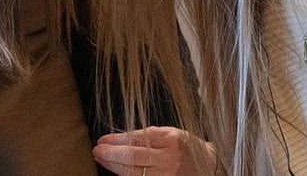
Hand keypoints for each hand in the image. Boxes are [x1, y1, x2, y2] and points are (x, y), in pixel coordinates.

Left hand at [92, 126, 215, 174]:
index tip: (103, 140)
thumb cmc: (188, 149)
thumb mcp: (172, 134)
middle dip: (111, 154)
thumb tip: (122, 139)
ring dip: (114, 166)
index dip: (117, 140)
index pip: (137, 140)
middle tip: (97, 150)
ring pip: (133, 173)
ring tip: (102, 158)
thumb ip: (150, 136)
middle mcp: (169, 159)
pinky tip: (117, 171)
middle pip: (133, 157)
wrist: (208, 167)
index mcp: (171, 140)